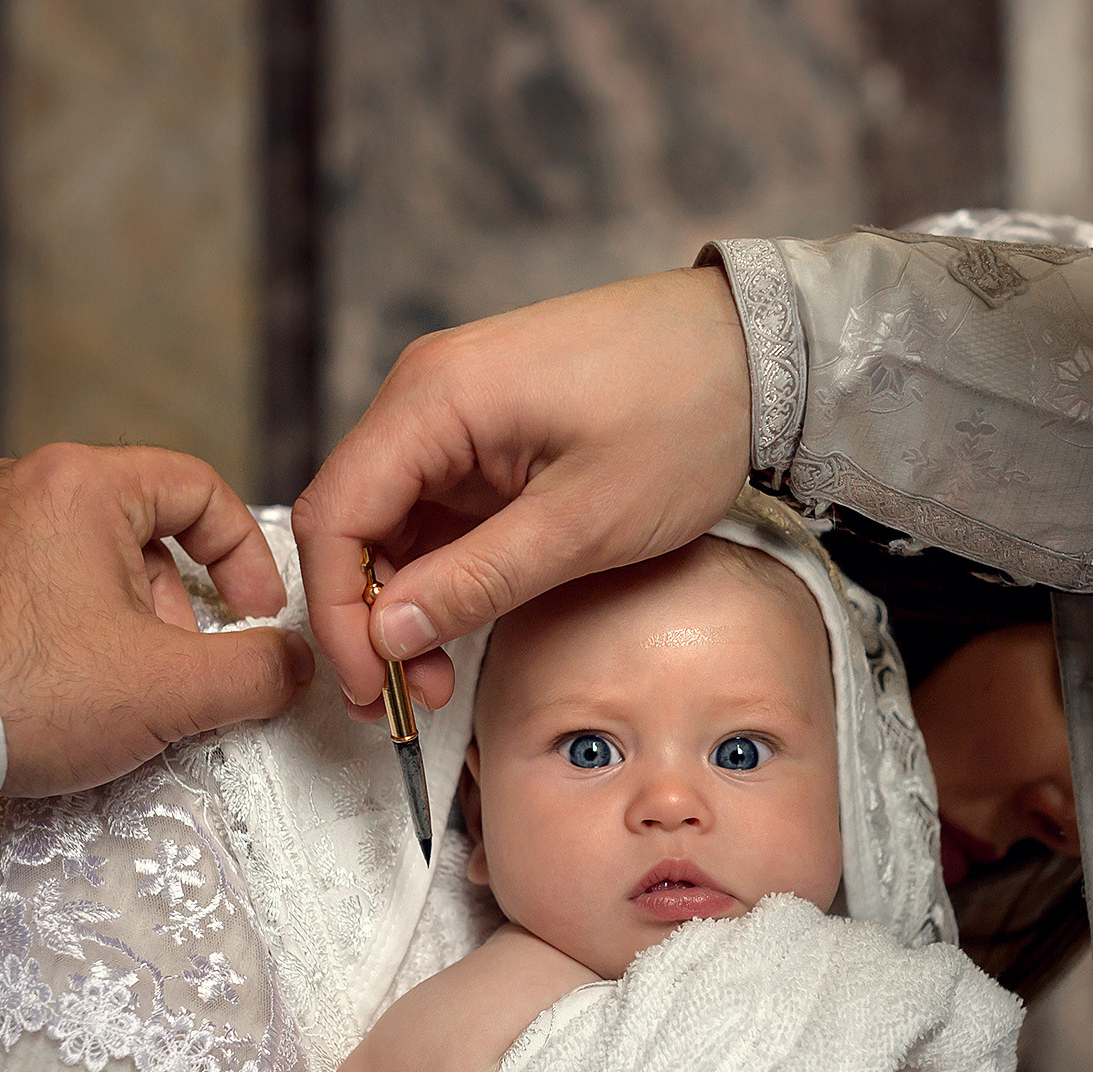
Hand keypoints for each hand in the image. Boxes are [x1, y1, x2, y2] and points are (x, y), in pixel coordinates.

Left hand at [0, 442, 314, 796]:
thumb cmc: (22, 692)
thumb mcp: (171, 688)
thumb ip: (258, 671)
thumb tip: (293, 665)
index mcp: (80, 481)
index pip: (201, 491)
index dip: (248, 557)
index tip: (258, 618)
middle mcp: (21, 485)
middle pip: (145, 532)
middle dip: (178, 610)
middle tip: (178, 675)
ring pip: (91, 566)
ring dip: (126, 629)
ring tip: (113, 696)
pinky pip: (38, 591)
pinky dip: (70, 636)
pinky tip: (61, 696)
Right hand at [291, 265, 749, 713]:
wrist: (757, 353)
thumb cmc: (683, 413)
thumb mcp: (583, 523)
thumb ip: (477, 583)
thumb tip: (389, 634)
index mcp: (433, 399)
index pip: (335, 517)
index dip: (338, 613)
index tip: (371, 683)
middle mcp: (427, 396)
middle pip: (354, 522)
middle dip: (369, 618)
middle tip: (404, 698)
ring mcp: (458, 414)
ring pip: (395, 525)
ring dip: (408, 604)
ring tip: (441, 676)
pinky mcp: (491, 435)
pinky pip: (440, 512)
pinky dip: (444, 574)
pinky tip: (467, 625)